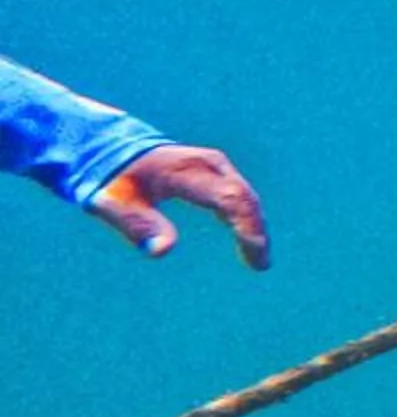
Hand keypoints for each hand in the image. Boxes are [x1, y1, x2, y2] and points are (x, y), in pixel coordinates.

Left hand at [86, 145, 271, 268]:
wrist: (121, 151)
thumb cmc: (117, 182)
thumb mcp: (117, 204)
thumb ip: (138, 225)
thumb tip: (163, 251)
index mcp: (186, 171)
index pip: (229, 197)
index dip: (247, 225)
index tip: (256, 256)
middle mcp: (209, 164)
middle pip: (245, 198)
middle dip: (256, 230)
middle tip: (260, 265)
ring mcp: (218, 167)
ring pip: (246, 198)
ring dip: (255, 227)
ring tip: (258, 261)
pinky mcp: (219, 174)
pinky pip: (241, 197)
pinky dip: (247, 220)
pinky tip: (247, 242)